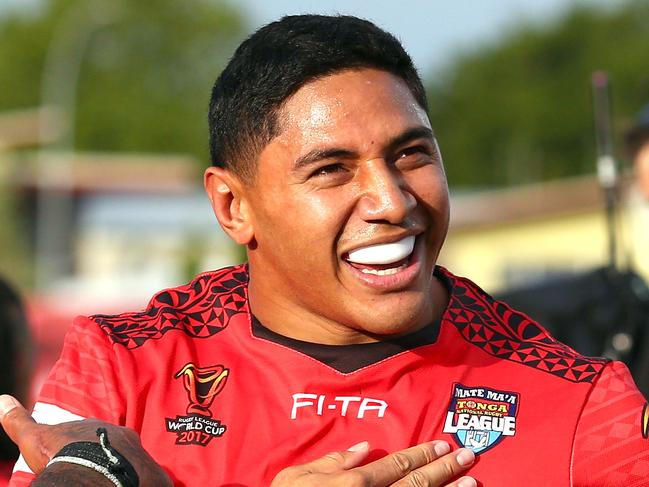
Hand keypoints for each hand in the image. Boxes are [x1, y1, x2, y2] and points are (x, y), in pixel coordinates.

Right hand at [0, 394, 171, 486]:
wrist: (88, 473)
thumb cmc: (62, 454)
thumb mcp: (36, 438)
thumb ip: (19, 420)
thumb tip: (1, 400)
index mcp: (103, 429)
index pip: (100, 437)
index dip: (92, 447)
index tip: (86, 458)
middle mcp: (127, 439)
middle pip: (121, 449)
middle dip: (113, 459)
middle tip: (100, 473)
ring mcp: (142, 457)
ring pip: (137, 465)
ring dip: (129, 474)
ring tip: (115, 482)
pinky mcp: (154, 478)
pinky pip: (153, 482)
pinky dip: (146, 485)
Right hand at [270, 440, 476, 486]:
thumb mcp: (294, 479)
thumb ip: (329, 461)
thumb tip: (363, 448)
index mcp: (353, 484)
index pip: (396, 465)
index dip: (422, 454)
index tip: (443, 445)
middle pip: (416, 484)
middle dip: (445, 470)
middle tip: (469, 457)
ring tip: (472, 483)